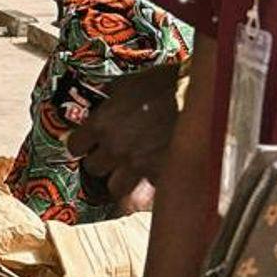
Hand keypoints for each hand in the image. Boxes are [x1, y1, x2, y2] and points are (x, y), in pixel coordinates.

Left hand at [73, 63, 182, 200]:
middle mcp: (115, 148)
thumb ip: (110, 96)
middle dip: (102, 161)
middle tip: (113, 155)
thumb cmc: (167, 84)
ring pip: (115, 188)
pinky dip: (146, 191)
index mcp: (102, 123)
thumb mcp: (130, 82)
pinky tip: (150, 181)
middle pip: (93, 168)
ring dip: (121, 180)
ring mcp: (137, 165)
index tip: (87, 143)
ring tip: (130, 172)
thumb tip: (101, 100)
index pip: (75, 145)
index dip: (82, 144)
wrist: (202, 96)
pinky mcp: (160, 176)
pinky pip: (144, 195)